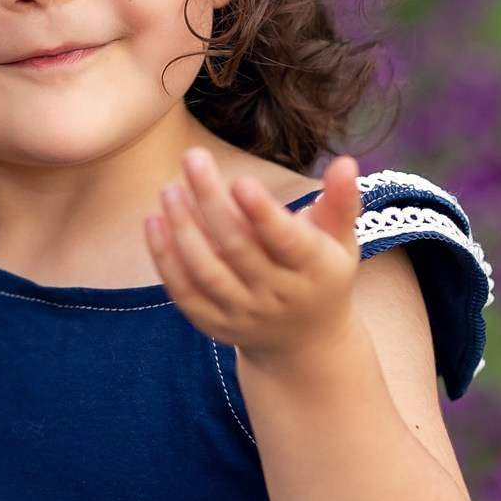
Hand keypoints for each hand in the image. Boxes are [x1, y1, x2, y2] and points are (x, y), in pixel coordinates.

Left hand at [146, 148, 362, 361]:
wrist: (305, 343)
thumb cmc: (322, 274)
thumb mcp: (341, 240)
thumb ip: (341, 201)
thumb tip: (347, 161)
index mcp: (313, 270)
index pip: (287, 242)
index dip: (263, 213)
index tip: (240, 179)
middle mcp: (278, 295)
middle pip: (238, 248)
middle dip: (212, 201)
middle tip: (193, 157)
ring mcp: (243, 313)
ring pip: (206, 272)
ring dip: (183, 229)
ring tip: (170, 188)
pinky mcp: (214, 324)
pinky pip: (183, 292)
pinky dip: (164, 258)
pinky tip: (153, 221)